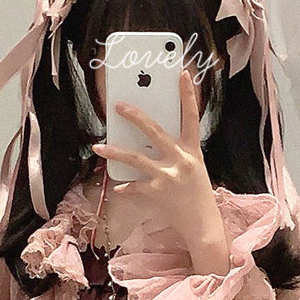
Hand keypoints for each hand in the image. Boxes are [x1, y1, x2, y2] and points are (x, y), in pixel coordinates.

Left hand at [92, 68, 231, 275]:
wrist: (202, 225)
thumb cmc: (197, 195)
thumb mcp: (193, 168)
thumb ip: (177, 153)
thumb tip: (152, 140)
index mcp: (192, 151)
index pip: (191, 118)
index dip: (188, 95)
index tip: (183, 74)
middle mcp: (180, 161)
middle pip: (155, 132)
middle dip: (136, 117)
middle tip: (119, 106)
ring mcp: (167, 177)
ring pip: (136, 159)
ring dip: (115, 152)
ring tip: (98, 147)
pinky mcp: (157, 193)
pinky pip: (134, 187)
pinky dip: (125, 187)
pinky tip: (117, 187)